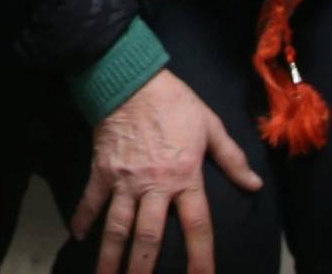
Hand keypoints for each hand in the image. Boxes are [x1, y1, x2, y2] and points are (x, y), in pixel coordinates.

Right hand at [76, 69, 262, 273]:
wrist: (130, 76)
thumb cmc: (173, 101)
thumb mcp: (209, 125)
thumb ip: (231, 158)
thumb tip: (255, 185)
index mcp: (185, 177)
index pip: (197, 226)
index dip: (202, 258)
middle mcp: (154, 186)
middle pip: (150, 237)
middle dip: (145, 268)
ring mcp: (125, 180)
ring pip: (118, 226)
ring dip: (111, 256)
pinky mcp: (102, 168)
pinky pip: (92, 198)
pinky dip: (83, 217)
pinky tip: (76, 235)